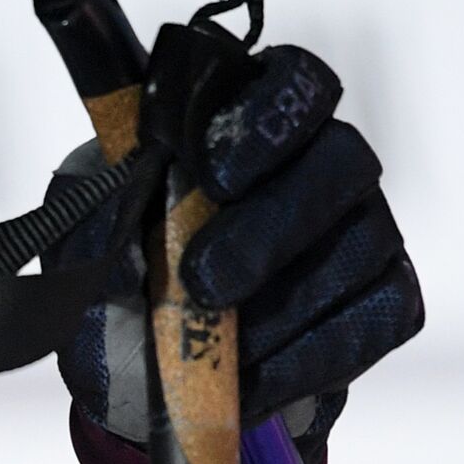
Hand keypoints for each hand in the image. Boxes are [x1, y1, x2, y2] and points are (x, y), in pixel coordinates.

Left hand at [43, 40, 423, 463]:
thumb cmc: (117, 283)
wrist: (144, 380)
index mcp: (240, 126)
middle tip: (202, 281)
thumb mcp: (84, 247)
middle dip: (271, 225)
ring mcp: (356, 229)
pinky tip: (253, 379)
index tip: (208, 174)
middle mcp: (314, 163)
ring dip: (284, 302)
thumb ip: (97, 225)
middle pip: (341, 159)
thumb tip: (123, 247)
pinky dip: (310, 357)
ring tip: (216, 346)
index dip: (263, 119)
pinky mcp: (379, 300)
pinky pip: (376, 319)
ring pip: (362, 242)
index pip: (288, 83)